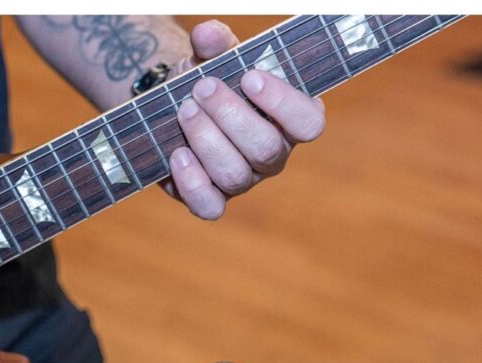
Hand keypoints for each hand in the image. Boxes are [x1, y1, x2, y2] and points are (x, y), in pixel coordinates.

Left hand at [165, 19, 325, 219]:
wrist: (172, 109)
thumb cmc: (206, 81)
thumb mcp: (212, 57)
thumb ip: (215, 44)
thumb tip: (207, 36)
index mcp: (288, 120)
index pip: (309, 123)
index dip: (284, 104)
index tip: (250, 77)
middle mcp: (271, 156)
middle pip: (265, 149)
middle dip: (231, 116)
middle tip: (202, 87)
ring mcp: (243, 181)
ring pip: (234, 175)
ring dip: (206, 140)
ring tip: (184, 110)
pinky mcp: (213, 199)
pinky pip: (210, 207)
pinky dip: (192, 183)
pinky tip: (178, 154)